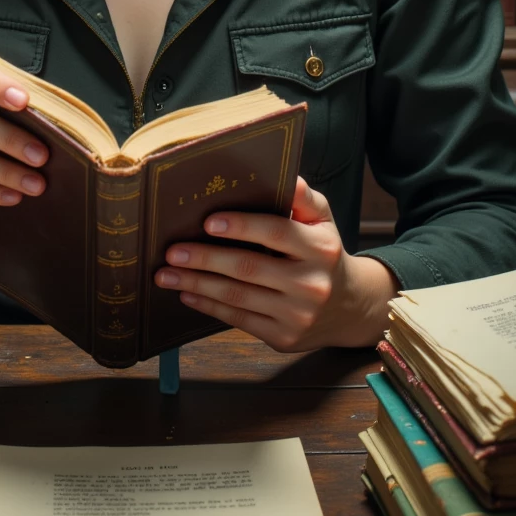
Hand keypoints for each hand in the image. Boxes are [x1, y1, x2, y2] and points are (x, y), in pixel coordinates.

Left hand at [152, 177, 398, 350]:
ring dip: (197, 284)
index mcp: (321, 249)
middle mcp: (312, 284)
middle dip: (205, 259)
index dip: (242, 227)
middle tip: (171, 251)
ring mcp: (298, 315)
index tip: (208, 222)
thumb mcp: (322, 222)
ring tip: (166, 274)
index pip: (277, 233)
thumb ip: (303, 198)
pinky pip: (239, 319)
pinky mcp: (284, 338)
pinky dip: (209, 306)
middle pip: (249, 268)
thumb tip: (287, 176)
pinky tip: (188, 293)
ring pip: (238, 296)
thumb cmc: (323, 254)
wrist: (349, 307)